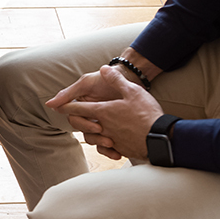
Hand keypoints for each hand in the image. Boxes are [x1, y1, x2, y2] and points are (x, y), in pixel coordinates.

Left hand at [48, 66, 163, 160]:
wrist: (161, 138)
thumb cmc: (146, 113)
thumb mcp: (132, 91)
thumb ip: (116, 80)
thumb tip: (104, 68)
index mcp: (103, 112)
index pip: (78, 109)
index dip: (66, 106)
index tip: (58, 106)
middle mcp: (103, 128)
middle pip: (81, 126)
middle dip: (76, 121)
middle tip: (74, 117)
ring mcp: (111, 140)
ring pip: (91, 139)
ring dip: (90, 134)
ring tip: (93, 129)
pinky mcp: (120, 149)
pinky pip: (105, 150)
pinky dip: (104, 147)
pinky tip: (108, 144)